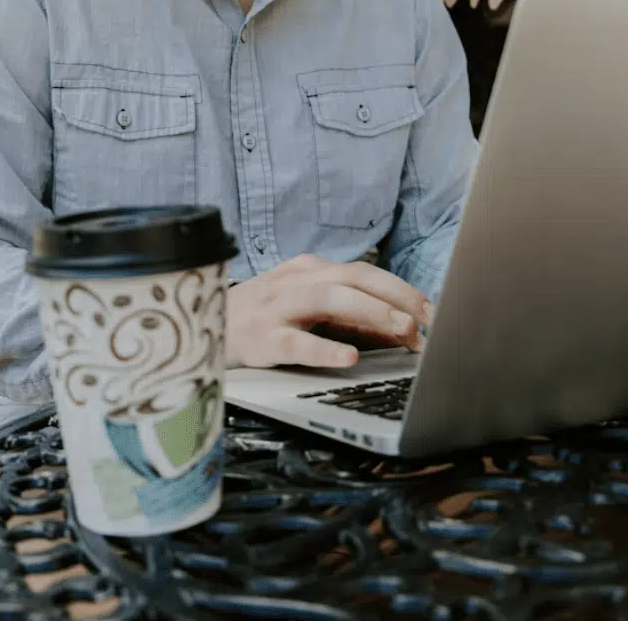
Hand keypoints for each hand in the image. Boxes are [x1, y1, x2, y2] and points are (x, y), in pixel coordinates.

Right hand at [225, 254, 432, 369]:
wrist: (195, 327)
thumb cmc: (260, 320)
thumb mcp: (306, 309)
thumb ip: (350, 317)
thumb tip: (403, 330)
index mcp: (310, 271)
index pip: (365, 272)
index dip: (402, 291)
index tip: (432, 313)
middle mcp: (296, 282)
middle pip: (354, 276)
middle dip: (396, 294)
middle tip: (428, 318)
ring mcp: (276, 308)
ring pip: (329, 298)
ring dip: (371, 311)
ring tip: (401, 328)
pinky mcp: (261, 338)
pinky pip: (296, 341)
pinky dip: (325, 347)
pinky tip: (348, 356)